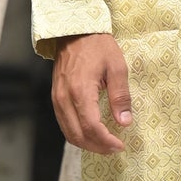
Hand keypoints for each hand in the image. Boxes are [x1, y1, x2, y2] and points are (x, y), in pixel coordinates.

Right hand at [52, 32, 131, 154]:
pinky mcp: (56, 97)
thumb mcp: (117, 68)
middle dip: (97, 147)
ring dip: (86, 144)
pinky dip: (77, 134)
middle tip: (114, 148)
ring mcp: (57, 99)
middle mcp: (65, 98)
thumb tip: (125, 122)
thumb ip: (121, 97)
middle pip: (78, 135)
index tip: (120, 145)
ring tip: (104, 144)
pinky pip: (64, 123)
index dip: (106, 141)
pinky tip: (91, 133)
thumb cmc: (98, 46)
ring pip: (68, 133)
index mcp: (81, 91)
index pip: (91, 127)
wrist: (76, 32)